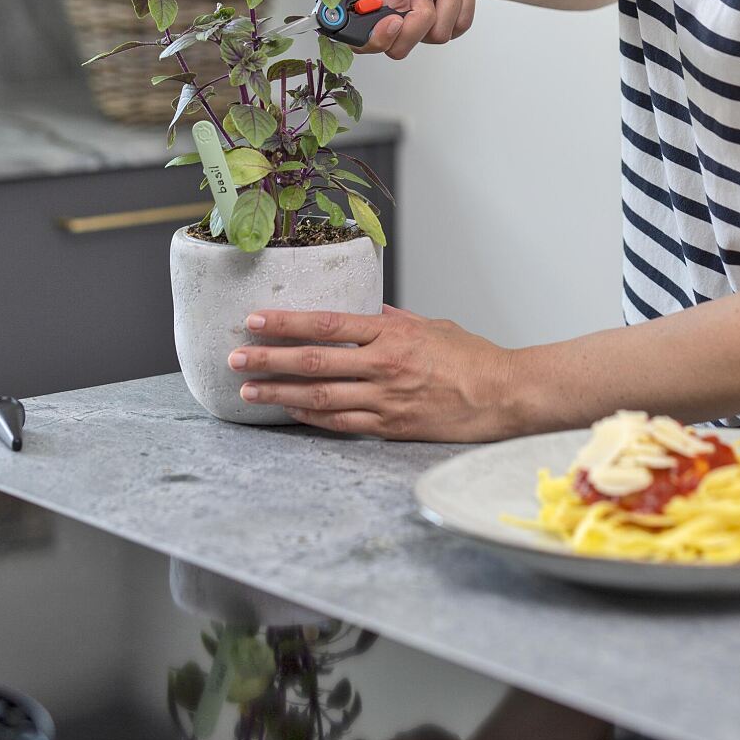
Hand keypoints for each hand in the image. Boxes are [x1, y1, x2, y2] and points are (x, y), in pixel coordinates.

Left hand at [229, 303, 518, 439]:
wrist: (503, 396)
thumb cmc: (472, 357)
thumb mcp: (431, 325)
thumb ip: (393, 320)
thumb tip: (363, 311)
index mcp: (393, 334)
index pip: (328, 325)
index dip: (287, 323)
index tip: (256, 321)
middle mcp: (384, 366)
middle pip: (314, 361)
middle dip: (270, 359)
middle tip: (236, 359)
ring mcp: (385, 400)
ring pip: (320, 396)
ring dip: (279, 392)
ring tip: (248, 391)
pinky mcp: (390, 428)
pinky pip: (341, 423)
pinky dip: (311, 417)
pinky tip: (289, 410)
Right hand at [344, 0, 483, 59]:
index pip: (359, 31)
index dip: (370, 36)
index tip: (391, 19)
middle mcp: (397, 10)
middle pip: (394, 48)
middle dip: (412, 29)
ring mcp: (423, 20)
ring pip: (432, 37)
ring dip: (445, 2)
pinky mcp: (449, 21)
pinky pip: (456, 27)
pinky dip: (460, 1)